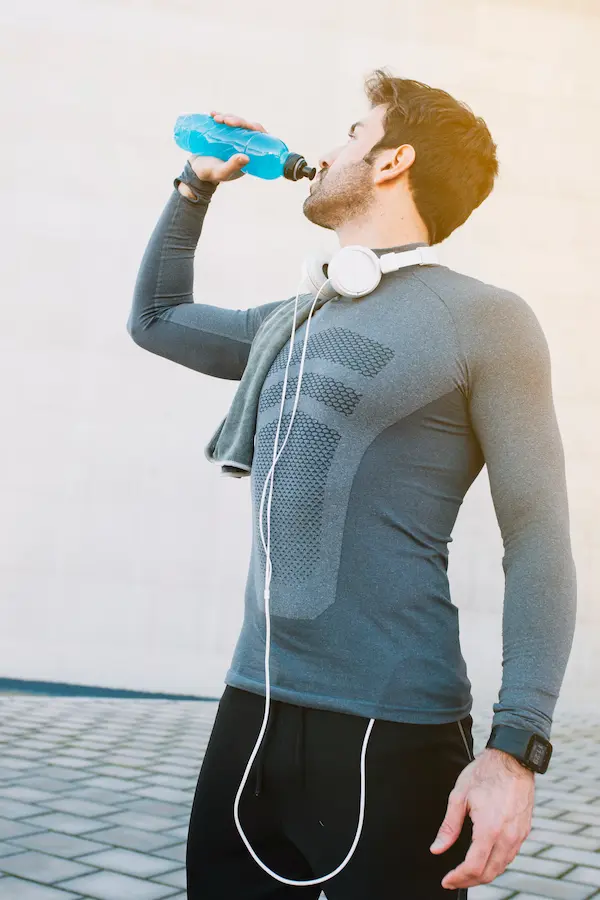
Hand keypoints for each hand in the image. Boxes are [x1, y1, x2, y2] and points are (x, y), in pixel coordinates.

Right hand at [188, 112, 267, 183]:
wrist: (196, 171)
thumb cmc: (211, 174)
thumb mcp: (222, 172)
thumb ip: (233, 166)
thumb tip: (247, 157)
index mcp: (248, 154)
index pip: (258, 138)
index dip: (254, 128)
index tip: (246, 124)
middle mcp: (242, 145)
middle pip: (246, 127)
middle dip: (238, 120)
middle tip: (226, 120)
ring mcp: (232, 139)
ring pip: (235, 122)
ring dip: (228, 117)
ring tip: (216, 118)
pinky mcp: (222, 134)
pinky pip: (224, 121)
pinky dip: (219, 115)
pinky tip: (212, 113)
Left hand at [430, 747, 534, 889]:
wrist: (513, 759)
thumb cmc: (485, 773)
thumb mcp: (459, 796)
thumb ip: (449, 826)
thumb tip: (437, 848)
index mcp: (489, 829)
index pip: (473, 867)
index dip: (458, 878)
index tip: (446, 880)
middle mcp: (507, 837)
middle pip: (489, 873)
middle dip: (469, 881)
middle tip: (454, 880)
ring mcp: (519, 835)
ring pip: (501, 867)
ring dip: (484, 874)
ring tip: (466, 873)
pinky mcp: (525, 831)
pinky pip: (510, 856)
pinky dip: (496, 864)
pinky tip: (485, 859)